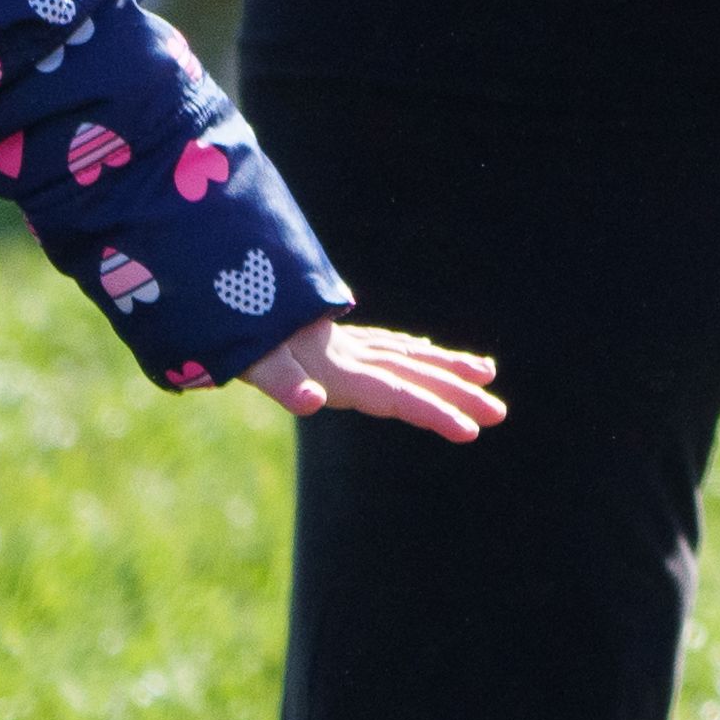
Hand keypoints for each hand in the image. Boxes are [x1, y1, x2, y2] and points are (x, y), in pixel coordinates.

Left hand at [242, 317, 502, 441]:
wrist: (219, 287)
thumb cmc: (237, 338)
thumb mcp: (255, 363)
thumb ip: (283, 383)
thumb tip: (310, 401)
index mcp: (337, 369)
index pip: (397, 395)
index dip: (435, 412)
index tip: (471, 431)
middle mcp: (348, 355)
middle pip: (413, 376)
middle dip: (458, 395)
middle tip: (500, 413)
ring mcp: (344, 345)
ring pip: (407, 358)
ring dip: (447, 369)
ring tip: (487, 374)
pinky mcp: (332, 341)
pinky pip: (388, 348)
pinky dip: (416, 354)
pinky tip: (428, 355)